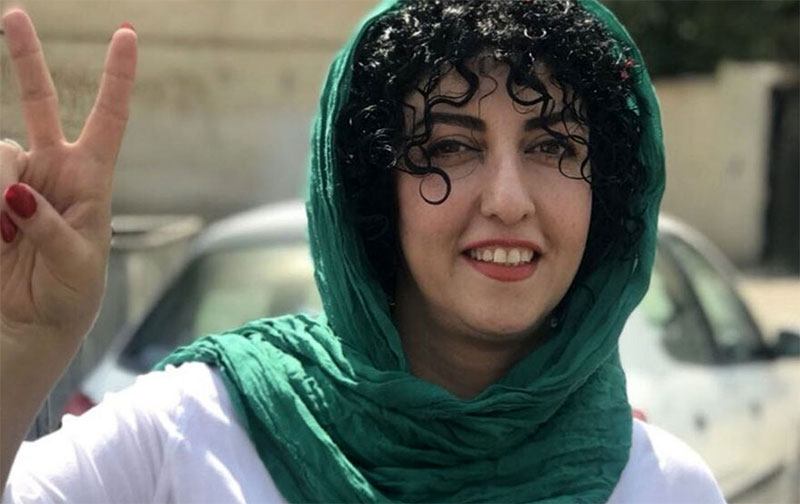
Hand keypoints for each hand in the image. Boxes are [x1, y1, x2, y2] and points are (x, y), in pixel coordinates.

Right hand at [0, 9, 137, 346]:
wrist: (30, 327)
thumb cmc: (70, 296)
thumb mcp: (78, 263)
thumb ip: (50, 225)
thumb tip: (16, 192)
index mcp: (91, 180)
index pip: (108, 119)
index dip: (117, 78)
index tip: (127, 35)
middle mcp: (51, 172)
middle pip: (38, 103)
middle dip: (27, 58)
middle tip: (14, 13)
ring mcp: (11, 183)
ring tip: (5, 236)